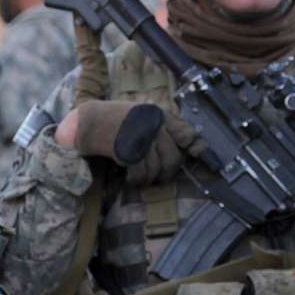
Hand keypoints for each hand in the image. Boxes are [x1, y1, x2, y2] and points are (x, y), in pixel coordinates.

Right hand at [61, 100, 203, 186]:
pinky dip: (135, 180)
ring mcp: (143, 137)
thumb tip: (179, 146)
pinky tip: (127, 178)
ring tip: (138, 177)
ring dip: (148, 178)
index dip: (197, 148)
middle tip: (158, 177)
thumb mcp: (139, 116)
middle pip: (173, 158)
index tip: (209, 161)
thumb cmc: (111, 119)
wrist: (86, 121)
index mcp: (158, 114)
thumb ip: (158, 127)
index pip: (186, 132)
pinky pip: (141, 174)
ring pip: (157, 168)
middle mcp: (154, 124)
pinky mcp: (129, 151)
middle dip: (167, 172)